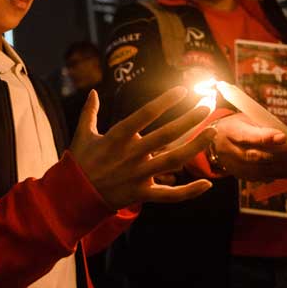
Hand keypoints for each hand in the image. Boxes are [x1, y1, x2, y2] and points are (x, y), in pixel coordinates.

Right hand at [70, 87, 215, 209]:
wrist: (74, 196)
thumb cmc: (79, 162)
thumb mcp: (82, 134)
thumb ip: (89, 112)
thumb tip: (93, 92)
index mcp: (117, 137)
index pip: (145, 114)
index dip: (165, 102)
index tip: (182, 91)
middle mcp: (131, 155)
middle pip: (165, 135)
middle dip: (188, 120)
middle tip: (206, 107)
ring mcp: (138, 175)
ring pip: (173, 161)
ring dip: (195, 147)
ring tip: (212, 132)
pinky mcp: (142, 194)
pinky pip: (170, 195)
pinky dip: (189, 192)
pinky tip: (207, 184)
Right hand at [213, 113, 286, 180]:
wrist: (215, 145)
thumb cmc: (236, 127)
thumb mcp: (248, 118)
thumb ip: (272, 121)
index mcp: (231, 131)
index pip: (248, 136)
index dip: (266, 137)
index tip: (284, 136)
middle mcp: (232, 151)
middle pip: (257, 155)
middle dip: (281, 155)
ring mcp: (237, 166)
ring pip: (263, 170)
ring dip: (286, 168)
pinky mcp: (243, 176)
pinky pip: (264, 177)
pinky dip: (282, 175)